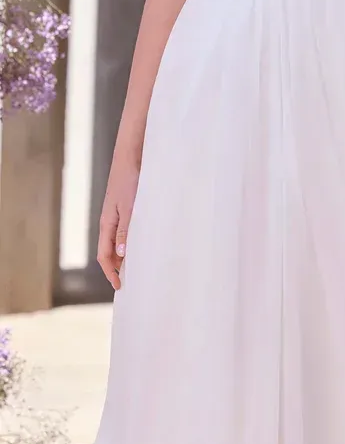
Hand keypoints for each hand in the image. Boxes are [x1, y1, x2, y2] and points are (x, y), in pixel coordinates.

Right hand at [97, 153, 139, 291]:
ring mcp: (116, 214)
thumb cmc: (130, 180)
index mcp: (107, 224)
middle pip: (109, 251)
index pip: (104, 255)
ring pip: (117, 241)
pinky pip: (124, 230)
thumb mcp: (129, 208)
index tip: (119, 286)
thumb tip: (120, 255)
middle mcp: (109, 221)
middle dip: (116, 268)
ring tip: (135, 268)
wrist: (131, 157)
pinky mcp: (125, 206)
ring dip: (123, 256)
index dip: (110, 272)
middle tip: (128, 282)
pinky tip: (140, 243)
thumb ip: (125, 231)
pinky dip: (129, 242)